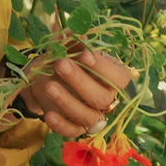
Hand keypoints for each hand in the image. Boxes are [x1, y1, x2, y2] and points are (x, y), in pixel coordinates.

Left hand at [18, 37, 133, 137]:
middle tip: (60, 64)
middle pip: (102, 97)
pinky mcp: (75, 128)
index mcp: (112, 77)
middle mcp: (106, 98)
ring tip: (49, 85)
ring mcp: (91, 115)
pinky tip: (48, 114)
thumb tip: (75, 34)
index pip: (120, 78)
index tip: (84, 55)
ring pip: (87, 116)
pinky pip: (72, 131)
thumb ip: (73, 42)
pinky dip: (61, 125)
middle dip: (80, 81)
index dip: (104, 68)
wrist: (45, 77)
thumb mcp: (68, 48)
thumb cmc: (65, 59)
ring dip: (67, 101)